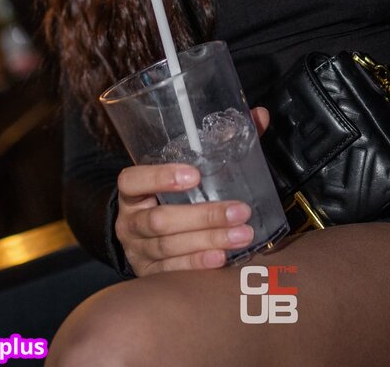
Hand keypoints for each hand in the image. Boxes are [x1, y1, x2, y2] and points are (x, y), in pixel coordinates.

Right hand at [115, 106, 269, 276]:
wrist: (144, 235)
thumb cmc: (170, 193)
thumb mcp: (184, 168)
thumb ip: (221, 141)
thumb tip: (259, 115)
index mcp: (132, 189)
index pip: (133, 180)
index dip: (160, 177)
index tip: (195, 174)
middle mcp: (130, 221)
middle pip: (160, 220)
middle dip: (203, 216)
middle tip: (239, 211)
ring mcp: (137, 251)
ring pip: (169, 247)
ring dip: (209, 241)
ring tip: (242, 235)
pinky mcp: (148, 275)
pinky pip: (173, 272)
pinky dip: (198, 264)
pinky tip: (222, 259)